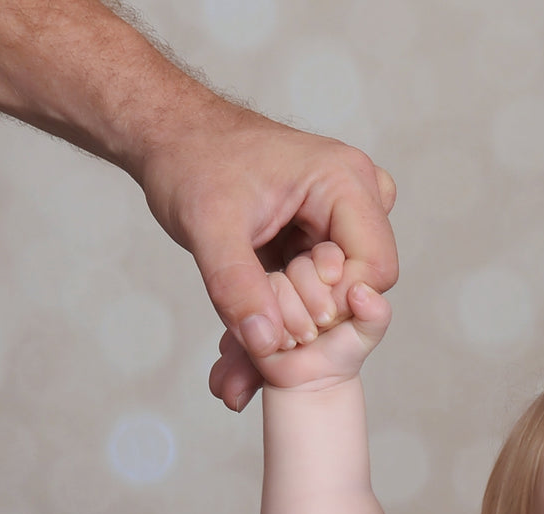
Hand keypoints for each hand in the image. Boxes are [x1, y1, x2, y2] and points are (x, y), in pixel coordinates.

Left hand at [137, 104, 397, 410]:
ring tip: (247, 326)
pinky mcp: (323, 234)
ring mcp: (343, 215)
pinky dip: (284, 312)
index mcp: (346, 180)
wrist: (168, 136)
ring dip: (295, 320)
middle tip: (257, 324)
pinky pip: (319, 286)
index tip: (285, 324)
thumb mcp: (207, 226)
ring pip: (340, 292)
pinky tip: (248, 328)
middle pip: (360, 284)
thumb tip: (268, 346)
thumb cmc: (189, 160)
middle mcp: (357, 195)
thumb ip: (236, 287)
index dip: (336, 307)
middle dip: (311, 317)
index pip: (375, 269)